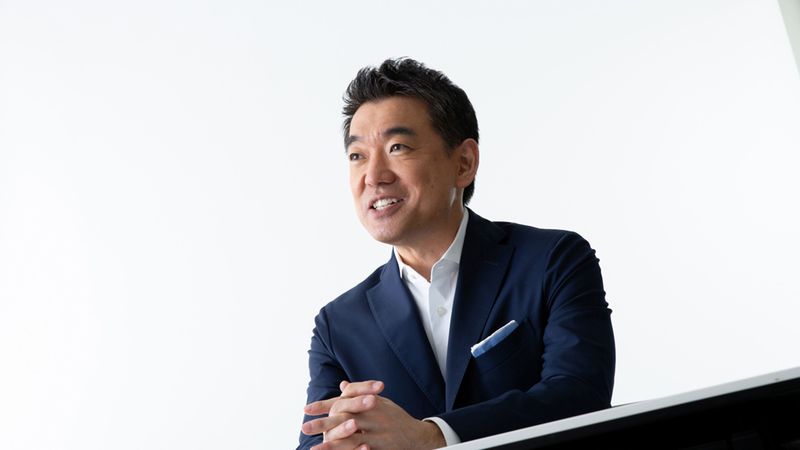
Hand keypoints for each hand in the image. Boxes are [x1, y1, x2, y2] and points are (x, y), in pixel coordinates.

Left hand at [302, 380, 445, 449]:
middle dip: (323, 423)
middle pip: (344, 418)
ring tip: (314, 449)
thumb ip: (360, 394)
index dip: (325, 405)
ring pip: (351, 439)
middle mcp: (374, 416)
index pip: (344, 401)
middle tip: (304, 427)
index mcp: (371, 402)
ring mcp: (378, 434)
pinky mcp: (382, 447)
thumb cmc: (395, 418)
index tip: (307, 409)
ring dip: (331, 445)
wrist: (418, 436)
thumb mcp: (380, 402)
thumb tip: (343, 384)